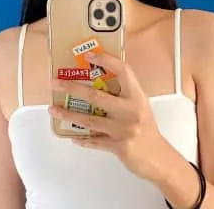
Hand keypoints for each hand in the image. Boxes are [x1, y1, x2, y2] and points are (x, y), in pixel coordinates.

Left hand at [49, 51, 166, 179]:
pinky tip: (72, 136)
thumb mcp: (140, 106)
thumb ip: (123, 95)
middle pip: (97, 96)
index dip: (107, 61)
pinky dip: (82, 139)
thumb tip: (99, 83)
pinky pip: (95, 141)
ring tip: (54, 109)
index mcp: (137, 97)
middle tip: (56, 83)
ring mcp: (124, 130)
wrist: (159, 158)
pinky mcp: (118, 146)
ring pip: (90, 120)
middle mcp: (131, 111)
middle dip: (72, 88)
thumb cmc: (148, 130)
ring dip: (68, 114)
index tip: (90, 55)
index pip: (124, 71)